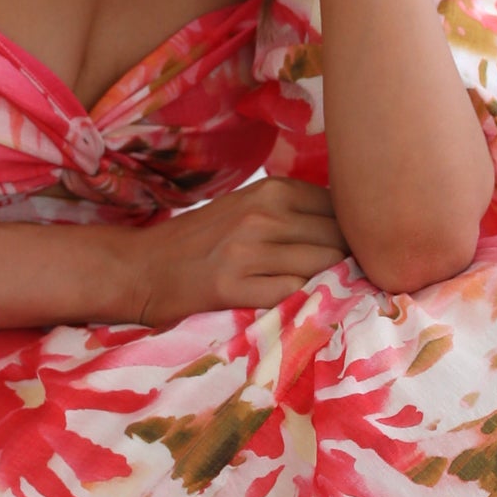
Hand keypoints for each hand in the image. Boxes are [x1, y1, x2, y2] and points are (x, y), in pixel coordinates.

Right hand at [111, 178, 348, 325]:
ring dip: (333, 283)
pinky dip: (302, 301)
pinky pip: (292, 293)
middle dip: (352, 261)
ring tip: (330, 296)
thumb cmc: (200, 242)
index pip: (342, 208)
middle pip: (339, 237)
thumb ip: (294, 212)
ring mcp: (247, 250)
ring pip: (323, 265)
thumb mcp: (248, 208)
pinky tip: (297, 306)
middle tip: (350, 281)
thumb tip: (353, 227)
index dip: (355, 234)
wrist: (140, 267)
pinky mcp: (232, 286)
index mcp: (272, 190)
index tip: (354, 255)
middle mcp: (263, 214)